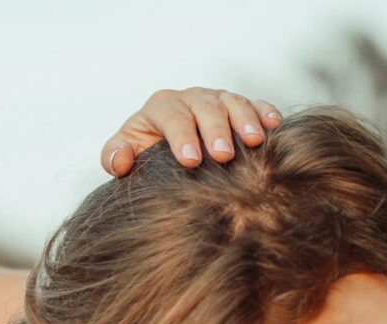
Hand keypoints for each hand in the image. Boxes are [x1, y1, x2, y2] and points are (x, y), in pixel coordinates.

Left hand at [102, 87, 282, 175]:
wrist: (165, 153)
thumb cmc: (144, 155)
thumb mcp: (124, 154)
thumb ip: (113, 156)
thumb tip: (121, 159)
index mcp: (161, 107)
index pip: (171, 116)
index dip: (181, 136)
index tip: (190, 161)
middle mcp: (190, 98)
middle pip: (204, 107)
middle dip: (215, 130)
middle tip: (223, 155)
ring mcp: (217, 100)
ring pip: (232, 102)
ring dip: (244, 120)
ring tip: (254, 141)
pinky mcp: (238, 107)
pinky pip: (254, 104)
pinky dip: (264, 112)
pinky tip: (273, 126)